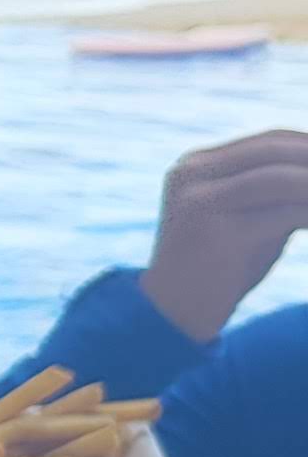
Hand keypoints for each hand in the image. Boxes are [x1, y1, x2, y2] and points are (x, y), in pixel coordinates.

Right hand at [142, 128, 307, 341]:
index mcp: (198, 165)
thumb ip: (280, 196)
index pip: (272, 141)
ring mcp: (198, 199)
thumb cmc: (219, 271)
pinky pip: (283, 213)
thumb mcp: (249, 222)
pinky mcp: (210, 229)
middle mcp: (193, 173)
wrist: (172, 315)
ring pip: (281, 178)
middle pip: (277, 149)